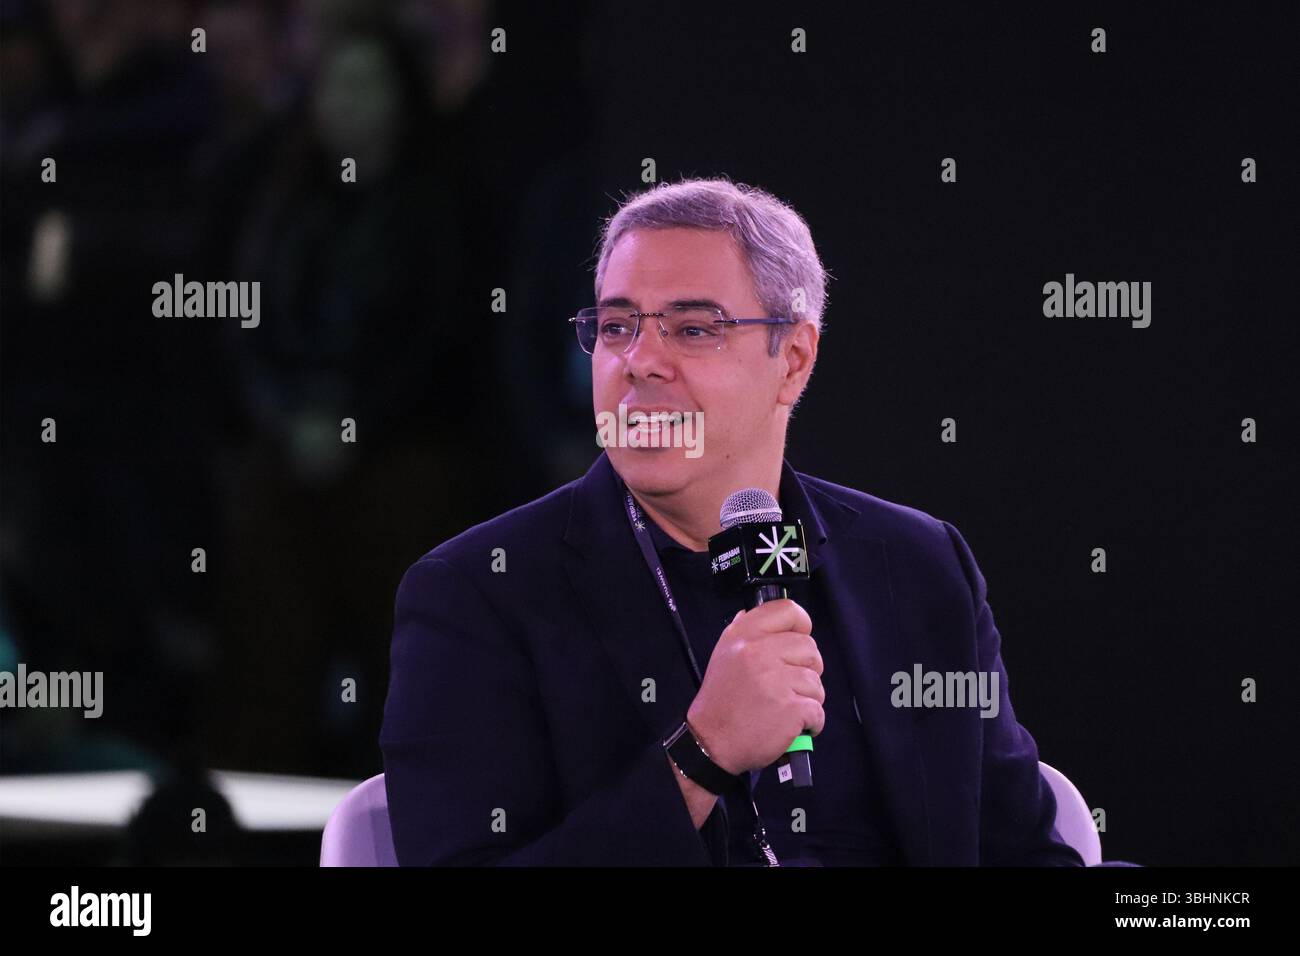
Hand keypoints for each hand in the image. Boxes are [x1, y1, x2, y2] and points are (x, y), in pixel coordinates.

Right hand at [686, 599, 824, 774]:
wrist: (711, 743)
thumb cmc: (721, 701)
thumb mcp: (723, 655)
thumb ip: (742, 632)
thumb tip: (754, 612)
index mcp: (744, 635)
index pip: (789, 610)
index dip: (801, 626)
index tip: (797, 644)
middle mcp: (760, 652)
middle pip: (810, 648)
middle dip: (806, 669)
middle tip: (787, 686)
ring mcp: (777, 680)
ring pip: (816, 682)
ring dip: (807, 699)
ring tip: (784, 708)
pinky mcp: (791, 708)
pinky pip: (818, 710)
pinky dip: (811, 723)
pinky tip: (792, 725)